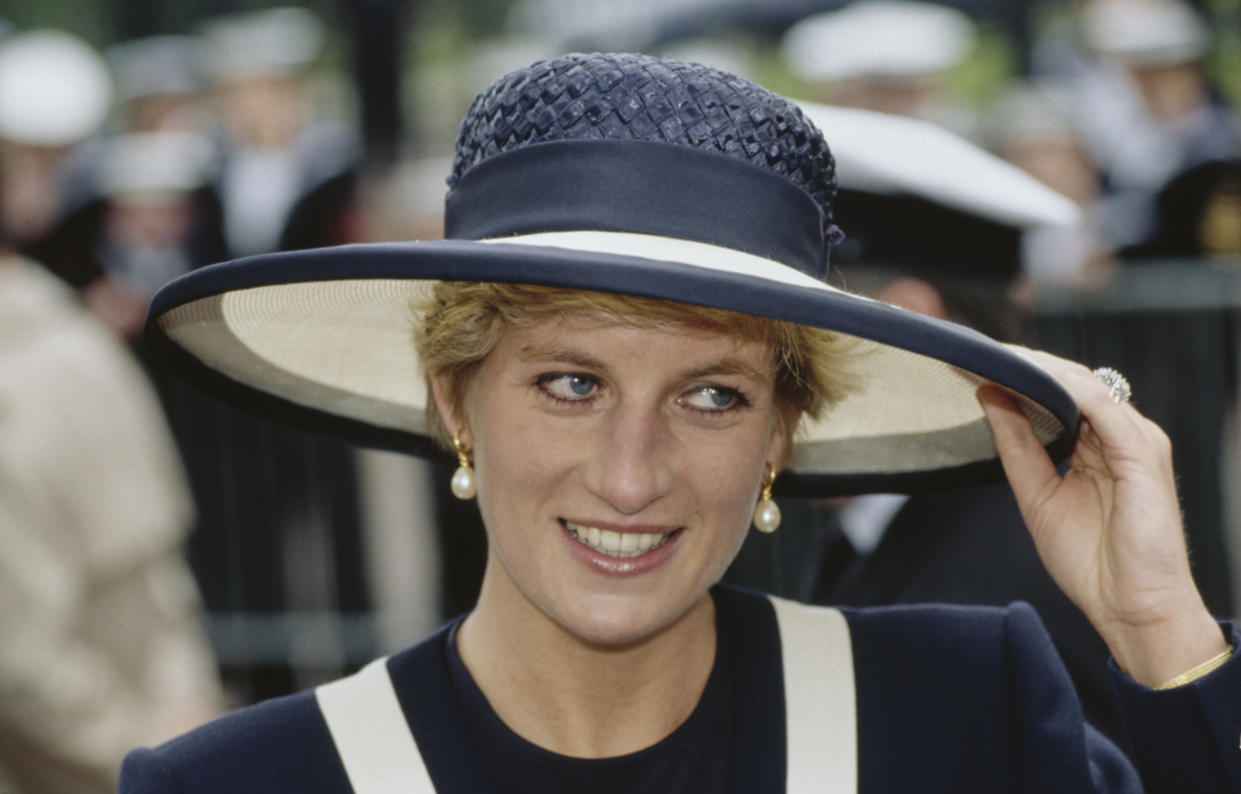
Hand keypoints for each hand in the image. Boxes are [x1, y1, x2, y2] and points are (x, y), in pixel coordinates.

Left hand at [977, 348, 1226, 686]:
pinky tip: (1030, 380)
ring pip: (1085, 384)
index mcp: (1100, 445)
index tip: (972, 363)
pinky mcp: (1142, 452)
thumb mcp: (1037, 495)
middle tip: (973, 350)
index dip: (1019, 375)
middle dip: (1023, 363)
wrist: (1132, 610)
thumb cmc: (1094, 564)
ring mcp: (1136, 440)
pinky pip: (1102, 406)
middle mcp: (1121, 435)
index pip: (1059, 393)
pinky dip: (1064, 388)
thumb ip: (1016, 446)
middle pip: (1071, 380)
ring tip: (994, 357)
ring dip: (1038, 367)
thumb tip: (988, 395)